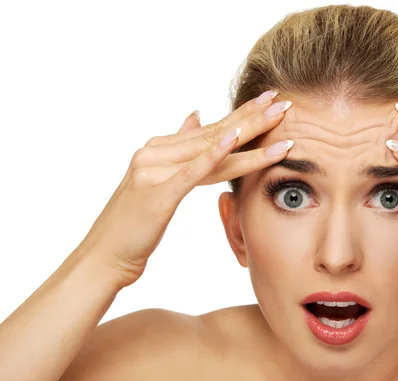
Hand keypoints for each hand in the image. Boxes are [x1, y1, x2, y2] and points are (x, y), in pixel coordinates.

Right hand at [75, 90, 292, 288]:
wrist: (105, 255)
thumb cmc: (135, 223)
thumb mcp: (158, 180)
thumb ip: (179, 148)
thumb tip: (196, 115)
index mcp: (159, 149)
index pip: (210, 130)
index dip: (242, 115)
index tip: (270, 101)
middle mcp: (156, 152)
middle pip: (215, 133)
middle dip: (253, 117)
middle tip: (284, 102)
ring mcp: (154, 169)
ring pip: (211, 148)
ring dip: (249, 133)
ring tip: (279, 120)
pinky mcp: (157, 191)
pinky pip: (192, 171)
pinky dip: (214, 155)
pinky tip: (235, 141)